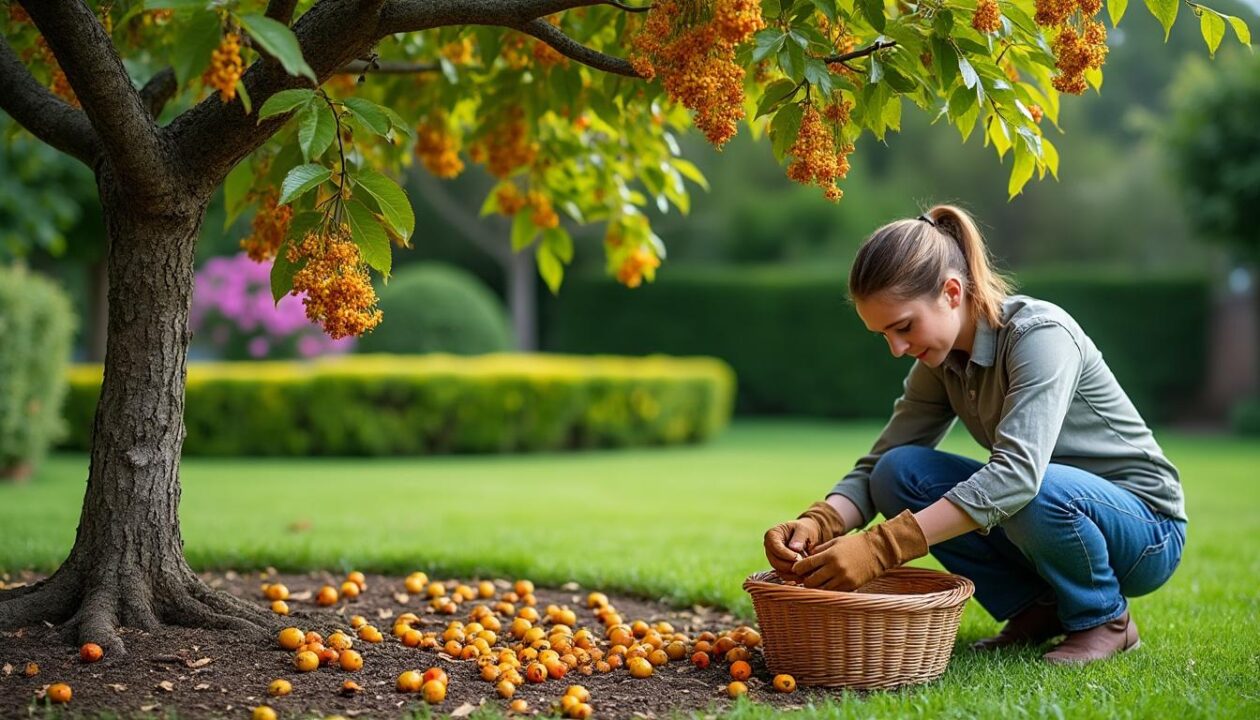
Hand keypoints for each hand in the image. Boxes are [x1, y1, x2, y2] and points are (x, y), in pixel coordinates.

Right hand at [763, 501, 846, 580]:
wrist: (808, 536)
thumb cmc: (805, 530)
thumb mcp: (804, 529)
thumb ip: (799, 537)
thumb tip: (794, 548)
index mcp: (772, 535)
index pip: (774, 547)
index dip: (786, 554)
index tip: (798, 557)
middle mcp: (769, 547)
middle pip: (775, 561)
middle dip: (789, 565)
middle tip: (803, 566)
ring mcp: (773, 558)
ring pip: (778, 570)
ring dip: (792, 573)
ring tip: (805, 570)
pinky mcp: (779, 567)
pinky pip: (783, 575)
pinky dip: (793, 577)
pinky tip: (803, 575)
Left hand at [791, 510, 927, 590]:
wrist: (877, 550)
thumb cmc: (854, 544)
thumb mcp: (835, 542)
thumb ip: (819, 550)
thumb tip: (805, 558)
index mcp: (829, 555)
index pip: (805, 566)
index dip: (798, 569)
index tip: (796, 569)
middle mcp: (835, 568)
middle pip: (810, 582)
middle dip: (805, 581)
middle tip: (805, 578)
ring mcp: (844, 579)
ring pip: (821, 590)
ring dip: (816, 587)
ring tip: (815, 583)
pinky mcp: (851, 586)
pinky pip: (833, 593)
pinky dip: (828, 590)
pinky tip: (827, 585)